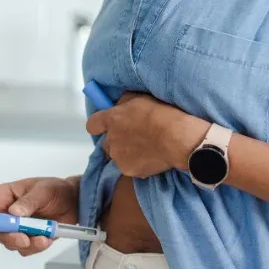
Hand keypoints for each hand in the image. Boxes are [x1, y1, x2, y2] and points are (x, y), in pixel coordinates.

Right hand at [0, 177, 78, 256]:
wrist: (73, 202)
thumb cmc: (56, 190)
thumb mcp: (44, 191)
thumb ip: (29, 201)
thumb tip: (14, 212)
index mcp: (5, 195)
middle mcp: (7, 212)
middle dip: (7, 236)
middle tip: (23, 238)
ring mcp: (16, 227)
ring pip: (9, 242)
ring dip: (25, 243)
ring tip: (42, 237)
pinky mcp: (27, 238)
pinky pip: (24, 249)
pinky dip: (35, 247)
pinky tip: (46, 239)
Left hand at [86, 92, 207, 177]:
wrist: (176, 138)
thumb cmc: (161, 114)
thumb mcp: (140, 98)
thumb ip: (124, 102)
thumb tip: (119, 106)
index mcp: (111, 120)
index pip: (92, 124)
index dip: (99, 125)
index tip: (109, 125)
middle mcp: (110, 140)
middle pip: (106, 143)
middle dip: (116, 140)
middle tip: (134, 137)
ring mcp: (118, 157)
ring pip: (117, 156)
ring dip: (126, 153)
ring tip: (145, 148)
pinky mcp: (128, 171)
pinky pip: (129, 167)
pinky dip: (137, 164)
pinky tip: (151, 158)